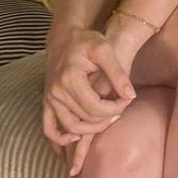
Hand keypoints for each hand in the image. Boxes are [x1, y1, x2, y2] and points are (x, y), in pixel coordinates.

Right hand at [43, 26, 135, 150]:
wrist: (64, 38)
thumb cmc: (86, 41)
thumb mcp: (104, 50)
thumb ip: (118, 73)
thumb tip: (130, 96)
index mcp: (70, 78)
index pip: (96, 107)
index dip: (115, 108)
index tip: (126, 99)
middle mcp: (57, 91)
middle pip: (86, 119)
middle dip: (107, 118)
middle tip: (120, 107)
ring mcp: (49, 99)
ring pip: (71, 128)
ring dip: (91, 130)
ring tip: (107, 119)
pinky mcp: (47, 103)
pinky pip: (49, 129)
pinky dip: (61, 139)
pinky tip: (77, 139)